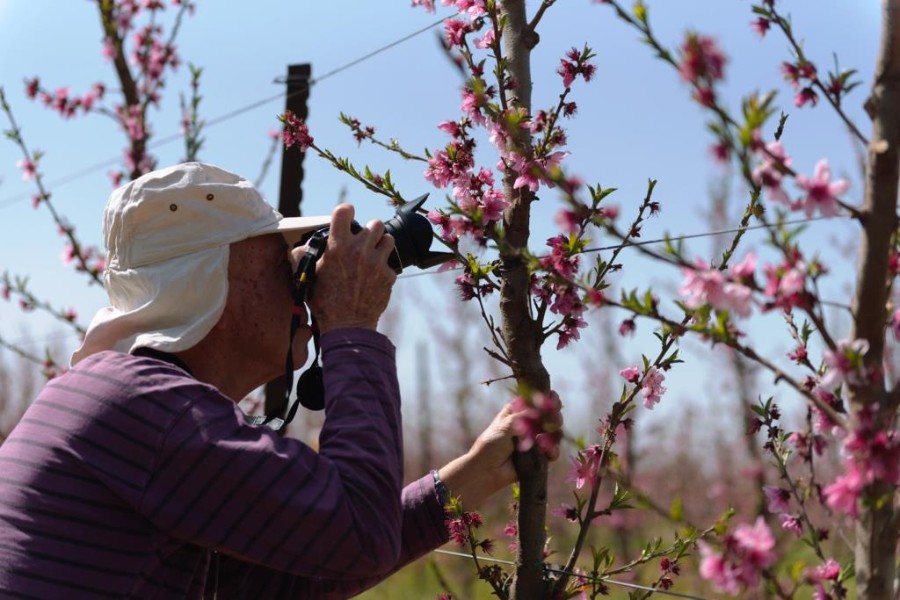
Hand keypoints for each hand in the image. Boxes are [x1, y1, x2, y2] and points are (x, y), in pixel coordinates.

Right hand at [304, 204, 396, 332]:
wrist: (347, 326)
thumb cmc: (324, 301)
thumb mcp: (307, 276)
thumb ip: (303, 255)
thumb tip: (302, 245)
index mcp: (337, 246)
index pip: (345, 211)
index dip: (346, 211)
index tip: (347, 217)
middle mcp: (359, 250)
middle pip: (375, 223)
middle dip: (369, 231)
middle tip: (363, 242)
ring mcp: (377, 262)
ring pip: (388, 238)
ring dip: (380, 245)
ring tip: (372, 255)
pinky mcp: (388, 275)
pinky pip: (390, 263)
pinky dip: (383, 268)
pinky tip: (374, 277)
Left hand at [438, 402, 562, 509]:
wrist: (486, 470)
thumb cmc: (491, 444)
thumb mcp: (505, 426)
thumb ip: (523, 417)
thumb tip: (540, 412)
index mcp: (519, 411)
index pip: (537, 400)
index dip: (548, 398)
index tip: (553, 400)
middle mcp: (529, 423)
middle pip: (550, 415)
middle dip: (554, 417)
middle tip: (553, 422)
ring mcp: (535, 439)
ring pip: (554, 433)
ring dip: (553, 435)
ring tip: (541, 442)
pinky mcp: (539, 455)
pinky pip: (553, 451)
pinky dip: (553, 451)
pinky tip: (548, 453)